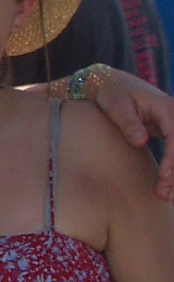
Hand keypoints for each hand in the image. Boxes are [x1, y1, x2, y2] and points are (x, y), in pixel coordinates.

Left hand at [92, 70, 173, 198]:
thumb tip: (140, 142)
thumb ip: (128, 123)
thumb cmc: (114, 94)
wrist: (116, 85)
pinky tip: (168, 188)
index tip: (164, 177)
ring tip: (165, 196)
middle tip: (162, 194)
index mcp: (166, 107)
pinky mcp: (172, 133)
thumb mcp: (116, 106)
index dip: (172, 159)